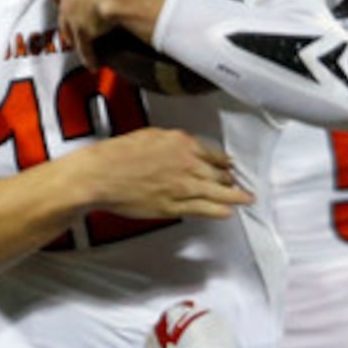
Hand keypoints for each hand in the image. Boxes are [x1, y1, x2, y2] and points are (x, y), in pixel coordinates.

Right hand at [86, 128, 249, 221]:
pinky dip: (218, 211)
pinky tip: (227, 212)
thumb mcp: (149, 136)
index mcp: (182, 143)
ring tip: (246, 199)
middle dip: (230, 179)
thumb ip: (171, 142)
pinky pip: (203, 209)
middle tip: (239, 184)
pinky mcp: (174, 206)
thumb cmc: (117, 156)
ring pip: (217, 192)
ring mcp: (182, 187)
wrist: (101, 175)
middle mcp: (187, 164)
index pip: (213, 154)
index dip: (224, 161)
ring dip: (235, 196)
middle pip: (218, 173)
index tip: (229, 165)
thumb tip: (182, 147)